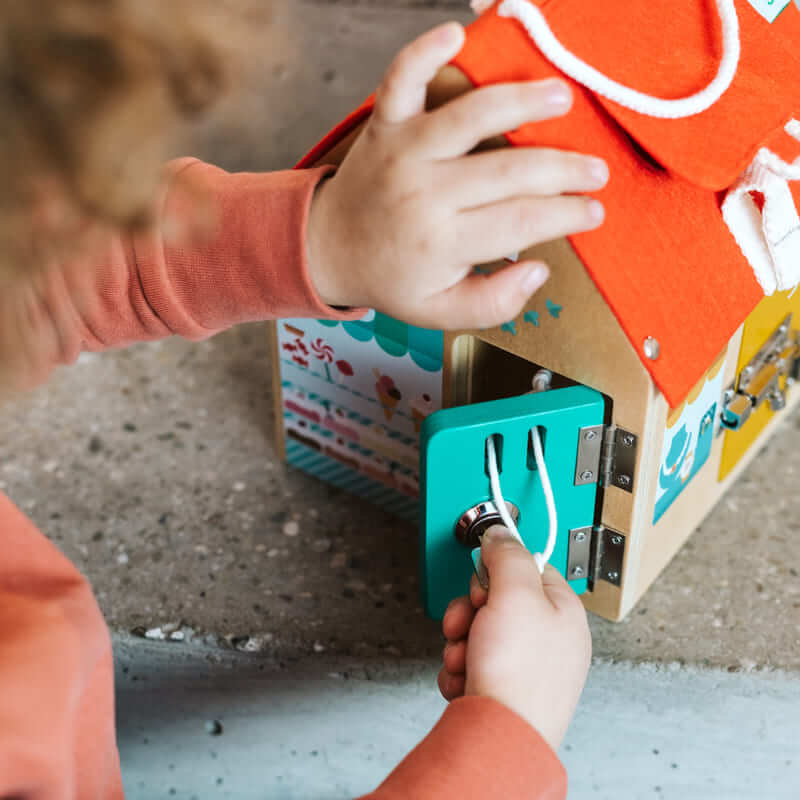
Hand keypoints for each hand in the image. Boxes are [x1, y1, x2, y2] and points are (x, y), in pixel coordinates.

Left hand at [307, 22, 607, 329]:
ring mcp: (403, 152)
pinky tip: (456, 34)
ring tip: (561, 99)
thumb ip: (493, 303)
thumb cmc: (392, 278)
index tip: (593, 211)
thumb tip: (538, 269)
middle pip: (510, 171)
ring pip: (470, 116)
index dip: (567, 214)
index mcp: (441, 242)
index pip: (522, 221)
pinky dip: (426, 52)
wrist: (328, 248)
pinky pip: (403, 79)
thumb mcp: (439, 312)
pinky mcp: (385, 124)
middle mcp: (425, 193)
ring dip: (521, 101)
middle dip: (565, 169)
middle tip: (596, 170)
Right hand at [438, 526, 591, 751]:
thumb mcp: (514, 594)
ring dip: (462, 642)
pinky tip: (466, 678)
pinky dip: (462, 668)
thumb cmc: (518, 674)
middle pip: (498, 600)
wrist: (501, 738)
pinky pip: (473, 663)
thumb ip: (507, 555)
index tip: (483, 578)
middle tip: (468, 622)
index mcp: (564, 612)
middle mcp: (550, 640)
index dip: (497, 570)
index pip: (528, 567)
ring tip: (468, 657)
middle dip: (471, 611)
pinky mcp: (504, 690)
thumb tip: (501, 534)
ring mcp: (527, 668)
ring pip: (480, 632)